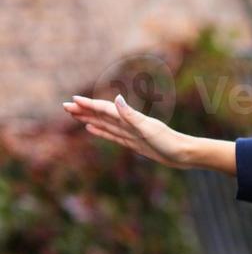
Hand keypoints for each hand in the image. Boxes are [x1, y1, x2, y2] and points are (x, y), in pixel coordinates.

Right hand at [61, 94, 224, 172]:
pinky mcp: (134, 142)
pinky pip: (112, 135)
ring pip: (105, 124)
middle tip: (65, 106)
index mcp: (131, 119)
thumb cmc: (170, 143)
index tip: (73, 101)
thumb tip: (117, 99)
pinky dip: (101, 131)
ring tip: (73, 114)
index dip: (90, 105)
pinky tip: (91, 128)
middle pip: (102, 115)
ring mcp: (131, 133)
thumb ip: (131, 116)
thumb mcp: (149, 129)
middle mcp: (129, 124)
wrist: (185, 154)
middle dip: (84, 110)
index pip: (106, 110)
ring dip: (89, 118)